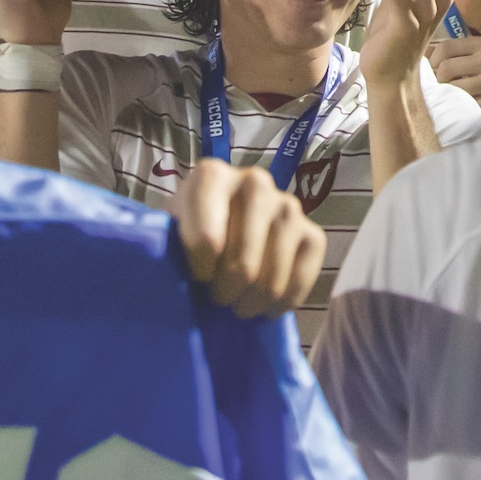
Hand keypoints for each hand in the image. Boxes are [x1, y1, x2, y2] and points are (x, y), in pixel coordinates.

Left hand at [171, 157, 328, 318]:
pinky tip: (264, 304)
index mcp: (212, 175)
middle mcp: (255, 181)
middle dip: (224, 293)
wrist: (221, 230)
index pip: (208, 242)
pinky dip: (280, 304)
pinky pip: (300, 282)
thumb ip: (166, 248)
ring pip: (271, 279)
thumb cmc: (187, 236)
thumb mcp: (168, 236)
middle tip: (217, 296)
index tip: (194, 278)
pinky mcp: (314, 233)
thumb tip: (168, 270)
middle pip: (242, 265)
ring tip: (237, 302)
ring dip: (251, 303)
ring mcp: (289, 206)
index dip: (199, 273)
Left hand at [430, 32, 480, 116]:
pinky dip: (460, 106)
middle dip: (438, 79)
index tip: (433, 68)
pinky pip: (467, 105)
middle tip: (441, 84)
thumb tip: (424, 53)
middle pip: (445, 70)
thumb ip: (458, 50)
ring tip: (450, 94)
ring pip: (454, 89)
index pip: (445, 48)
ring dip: (447, 94)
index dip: (433, 60)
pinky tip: (462, 105)